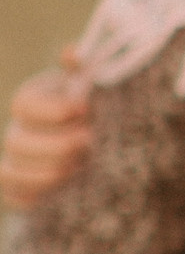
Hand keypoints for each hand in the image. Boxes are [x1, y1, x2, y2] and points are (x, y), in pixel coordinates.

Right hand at [2, 52, 92, 211]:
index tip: (84, 110)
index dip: (51, 109)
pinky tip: (66, 192)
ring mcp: (16, 163)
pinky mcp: (22, 191)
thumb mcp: (96, 85)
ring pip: (10, 172)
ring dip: (47, 173)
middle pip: (16, 142)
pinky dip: (37, 198)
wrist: (105, 144)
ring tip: (82, 170)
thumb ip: (85, 68)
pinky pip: (14, 198)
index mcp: (32, 101)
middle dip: (56, 144)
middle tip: (89, 142)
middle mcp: (17, 132)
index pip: (23, 104)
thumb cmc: (99, 108)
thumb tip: (71, 54)